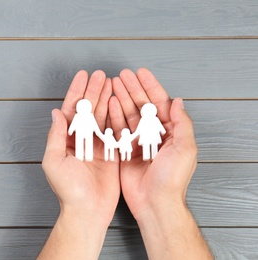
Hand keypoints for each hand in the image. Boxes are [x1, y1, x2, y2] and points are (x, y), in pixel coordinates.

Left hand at [39, 70, 119, 258]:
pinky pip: (114, 130)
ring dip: (105, 98)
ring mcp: (97, 145)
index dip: (76, 92)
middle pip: (87, 109)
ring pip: (102, 116)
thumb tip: (56, 112)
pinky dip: (117, 115)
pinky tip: (120, 101)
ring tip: (111, 82)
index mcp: (66, 140)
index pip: (71, 110)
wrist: (88, 210)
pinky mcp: (111, 152)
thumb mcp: (55, 161)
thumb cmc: (68, 190)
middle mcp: (81, 140)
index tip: (82, 76)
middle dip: (93, 91)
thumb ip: (56, 136)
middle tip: (100, 74)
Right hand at [109, 68, 196, 219]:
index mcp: (170, 132)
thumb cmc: (172, 179)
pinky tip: (110, 103)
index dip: (150, 86)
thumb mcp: (185, 148)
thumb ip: (182, 123)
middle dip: (132, 88)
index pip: (159, 103)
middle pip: (141, 105)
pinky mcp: (125, 150)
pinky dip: (113, 115)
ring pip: (128, 114)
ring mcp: (138, 142)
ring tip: (112, 84)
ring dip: (121, 98)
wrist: (154, 202)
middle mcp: (153, 134)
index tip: (140, 72)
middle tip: (121, 75)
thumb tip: (178, 101)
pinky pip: (118, 129)